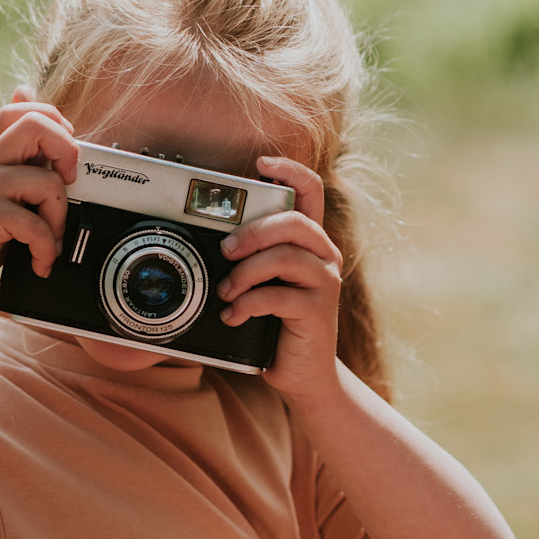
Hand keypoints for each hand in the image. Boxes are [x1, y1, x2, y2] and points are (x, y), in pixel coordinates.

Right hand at [0, 90, 78, 306]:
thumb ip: (18, 170)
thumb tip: (35, 126)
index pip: (22, 109)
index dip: (55, 123)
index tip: (61, 159)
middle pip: (37, 123)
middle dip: (68, 151)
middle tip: (67, 184)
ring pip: (49, 182)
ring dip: (60, 220)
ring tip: (49, 243)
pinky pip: (36, 225)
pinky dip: (46, 250)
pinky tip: (39, 263)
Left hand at [217, 155, 342, 399]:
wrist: (302, 375)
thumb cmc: (277, 325)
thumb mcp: (264, 284)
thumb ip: (252, 260)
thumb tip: (214, 242)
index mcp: (310, 243)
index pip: (311, 192)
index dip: (290, 170)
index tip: (261, 163)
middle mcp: (324, 257)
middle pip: (293, 223)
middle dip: (252, 232)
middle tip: (225, 251)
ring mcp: (324, 284)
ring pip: (284, 257)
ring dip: (244, 273)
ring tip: (226, 291)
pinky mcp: (317, 312)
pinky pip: (278, 296)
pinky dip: (247, 304)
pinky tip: (233, 316)